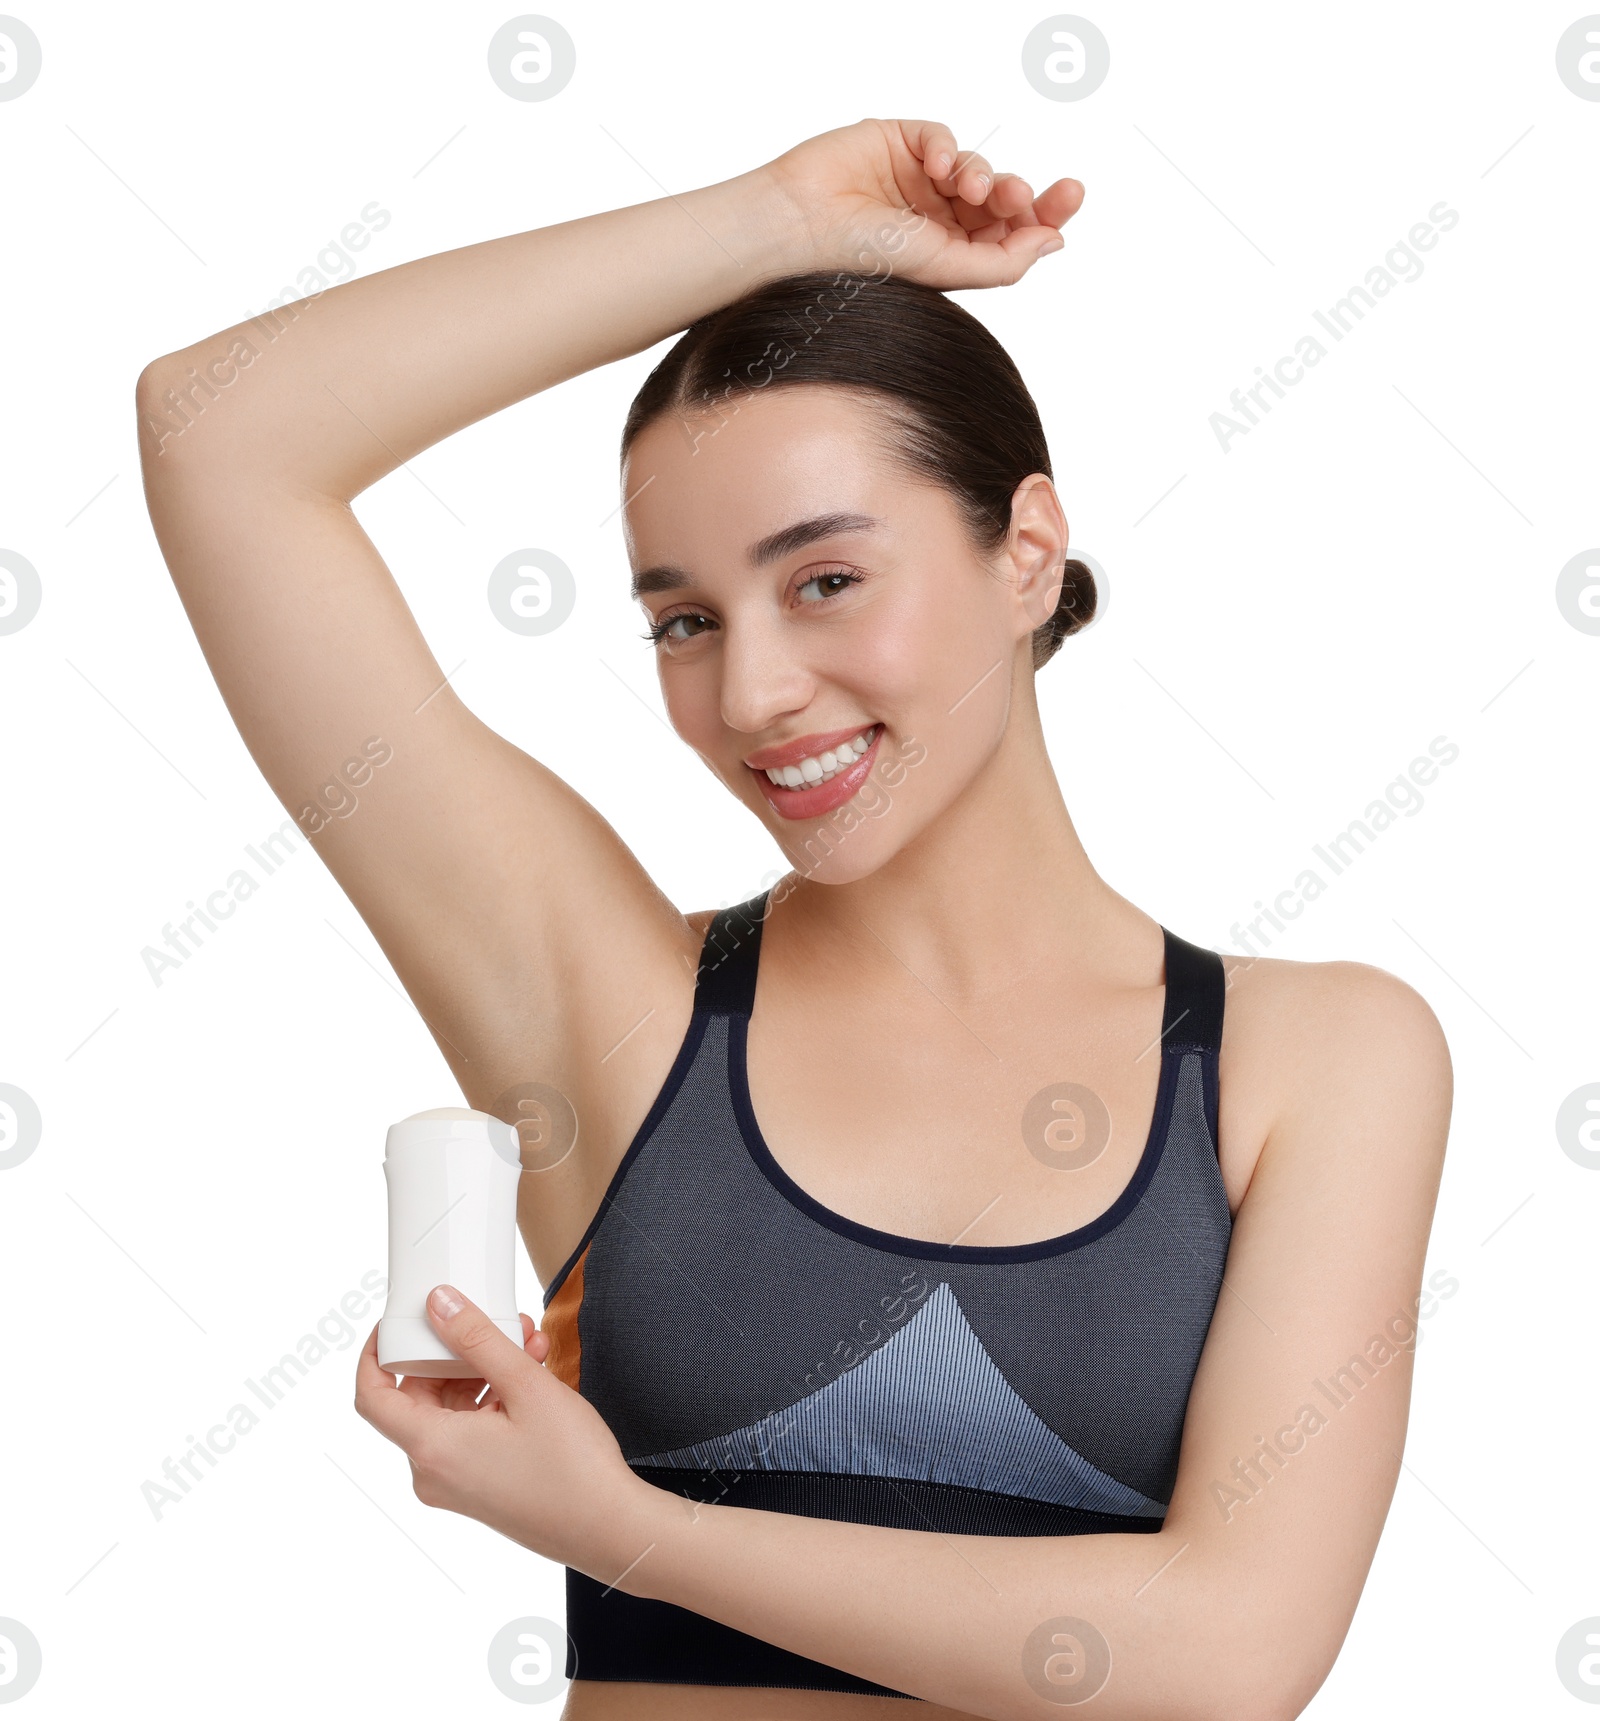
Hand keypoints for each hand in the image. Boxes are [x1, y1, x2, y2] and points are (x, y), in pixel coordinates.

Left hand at [354, 1284, 658, 1578]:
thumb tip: (438, 1304)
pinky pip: (469, 1432)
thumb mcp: (525, 1386)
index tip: (397, 1322)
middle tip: (488, 1319)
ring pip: (451, 1411)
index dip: (376, 1353)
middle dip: (453, 1352)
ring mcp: (456, 1484)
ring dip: (482, 1371)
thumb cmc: (571, 1467)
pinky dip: (492, 1399)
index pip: (373, 1396)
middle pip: (418, 1397)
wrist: (609, 1529)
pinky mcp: (479, 1488)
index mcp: (432, 1448)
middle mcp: (433, 1472)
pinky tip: (532, 1375)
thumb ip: (477, 1339)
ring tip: (528, 1342)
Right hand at [758, 116, 1084, 289]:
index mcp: (948, 255)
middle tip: (1026, 193)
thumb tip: (1054, 241)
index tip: (1067, 200)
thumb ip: (1003, 261)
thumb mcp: (944, 268)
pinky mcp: (897, 144)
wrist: (802, 227)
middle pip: (999, 199)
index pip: (1007, 235)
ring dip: (982, 175)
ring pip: (973, 167)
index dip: (1042, 216)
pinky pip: (939, 135)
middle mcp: (935, 219)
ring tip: (970, 188)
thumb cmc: (861, 260)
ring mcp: (916, 181)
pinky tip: (935, 165)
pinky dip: (946, 146)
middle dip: (1020, 194)